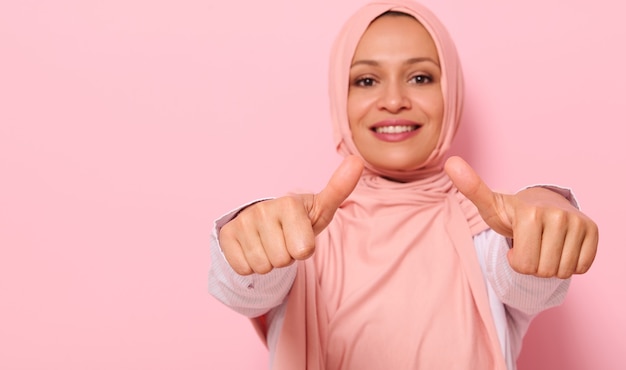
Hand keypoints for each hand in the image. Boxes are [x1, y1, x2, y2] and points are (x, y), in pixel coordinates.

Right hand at [218, 155, 363, 274]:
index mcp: (288, 203)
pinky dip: (249, 265)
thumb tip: (357, 160)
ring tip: (269, 243)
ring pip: (262, 266)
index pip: (303, 251)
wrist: (264, 220)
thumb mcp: (320, 207)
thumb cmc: (297, 219)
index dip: (304, 250)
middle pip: (282, 261)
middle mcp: (262, 210)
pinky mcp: (226, 235)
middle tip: (283, 240)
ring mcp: (242, 222)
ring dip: (268, 261)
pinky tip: (253, 247)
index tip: (300, 235)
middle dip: (285, 256)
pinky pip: (243, 268)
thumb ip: (339, 188)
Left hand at [445, 156, 597, 278]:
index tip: (515, 242)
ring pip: (563, 271)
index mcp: (530, 214)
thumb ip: (471, 188)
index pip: (524, 266)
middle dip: (534, 265)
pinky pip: (581, 267)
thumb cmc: (511, 212)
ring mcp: (579, 223)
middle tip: (530, 244)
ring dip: (551, 265)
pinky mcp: (593, 230)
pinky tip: (560, 246)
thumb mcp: (489, 204)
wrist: (541, 204)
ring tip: (543, 245)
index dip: (516, 261)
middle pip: (543, 271)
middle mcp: (558, 216)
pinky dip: (569, 263)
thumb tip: (450, 162)